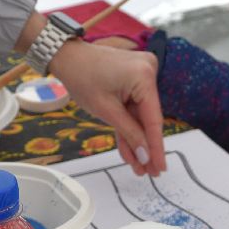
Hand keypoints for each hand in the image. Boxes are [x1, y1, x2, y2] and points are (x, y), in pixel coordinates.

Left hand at [48, 39, 165, 176]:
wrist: (67, 57)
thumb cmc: (82, 77)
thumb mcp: (106, 111)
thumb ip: (129, 134)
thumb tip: (146, 157)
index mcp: (144, 76)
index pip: (154, 119)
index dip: (156, 147)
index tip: (160, 168)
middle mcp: (149, 72)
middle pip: (148, 118)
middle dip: (144, 146)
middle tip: (149, 172)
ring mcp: (142, 74)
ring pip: (140, 115)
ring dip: (136, 139)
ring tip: (138, 167)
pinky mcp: (135, 78)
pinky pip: (134, 107)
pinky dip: (129, 125)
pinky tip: (131, 150)